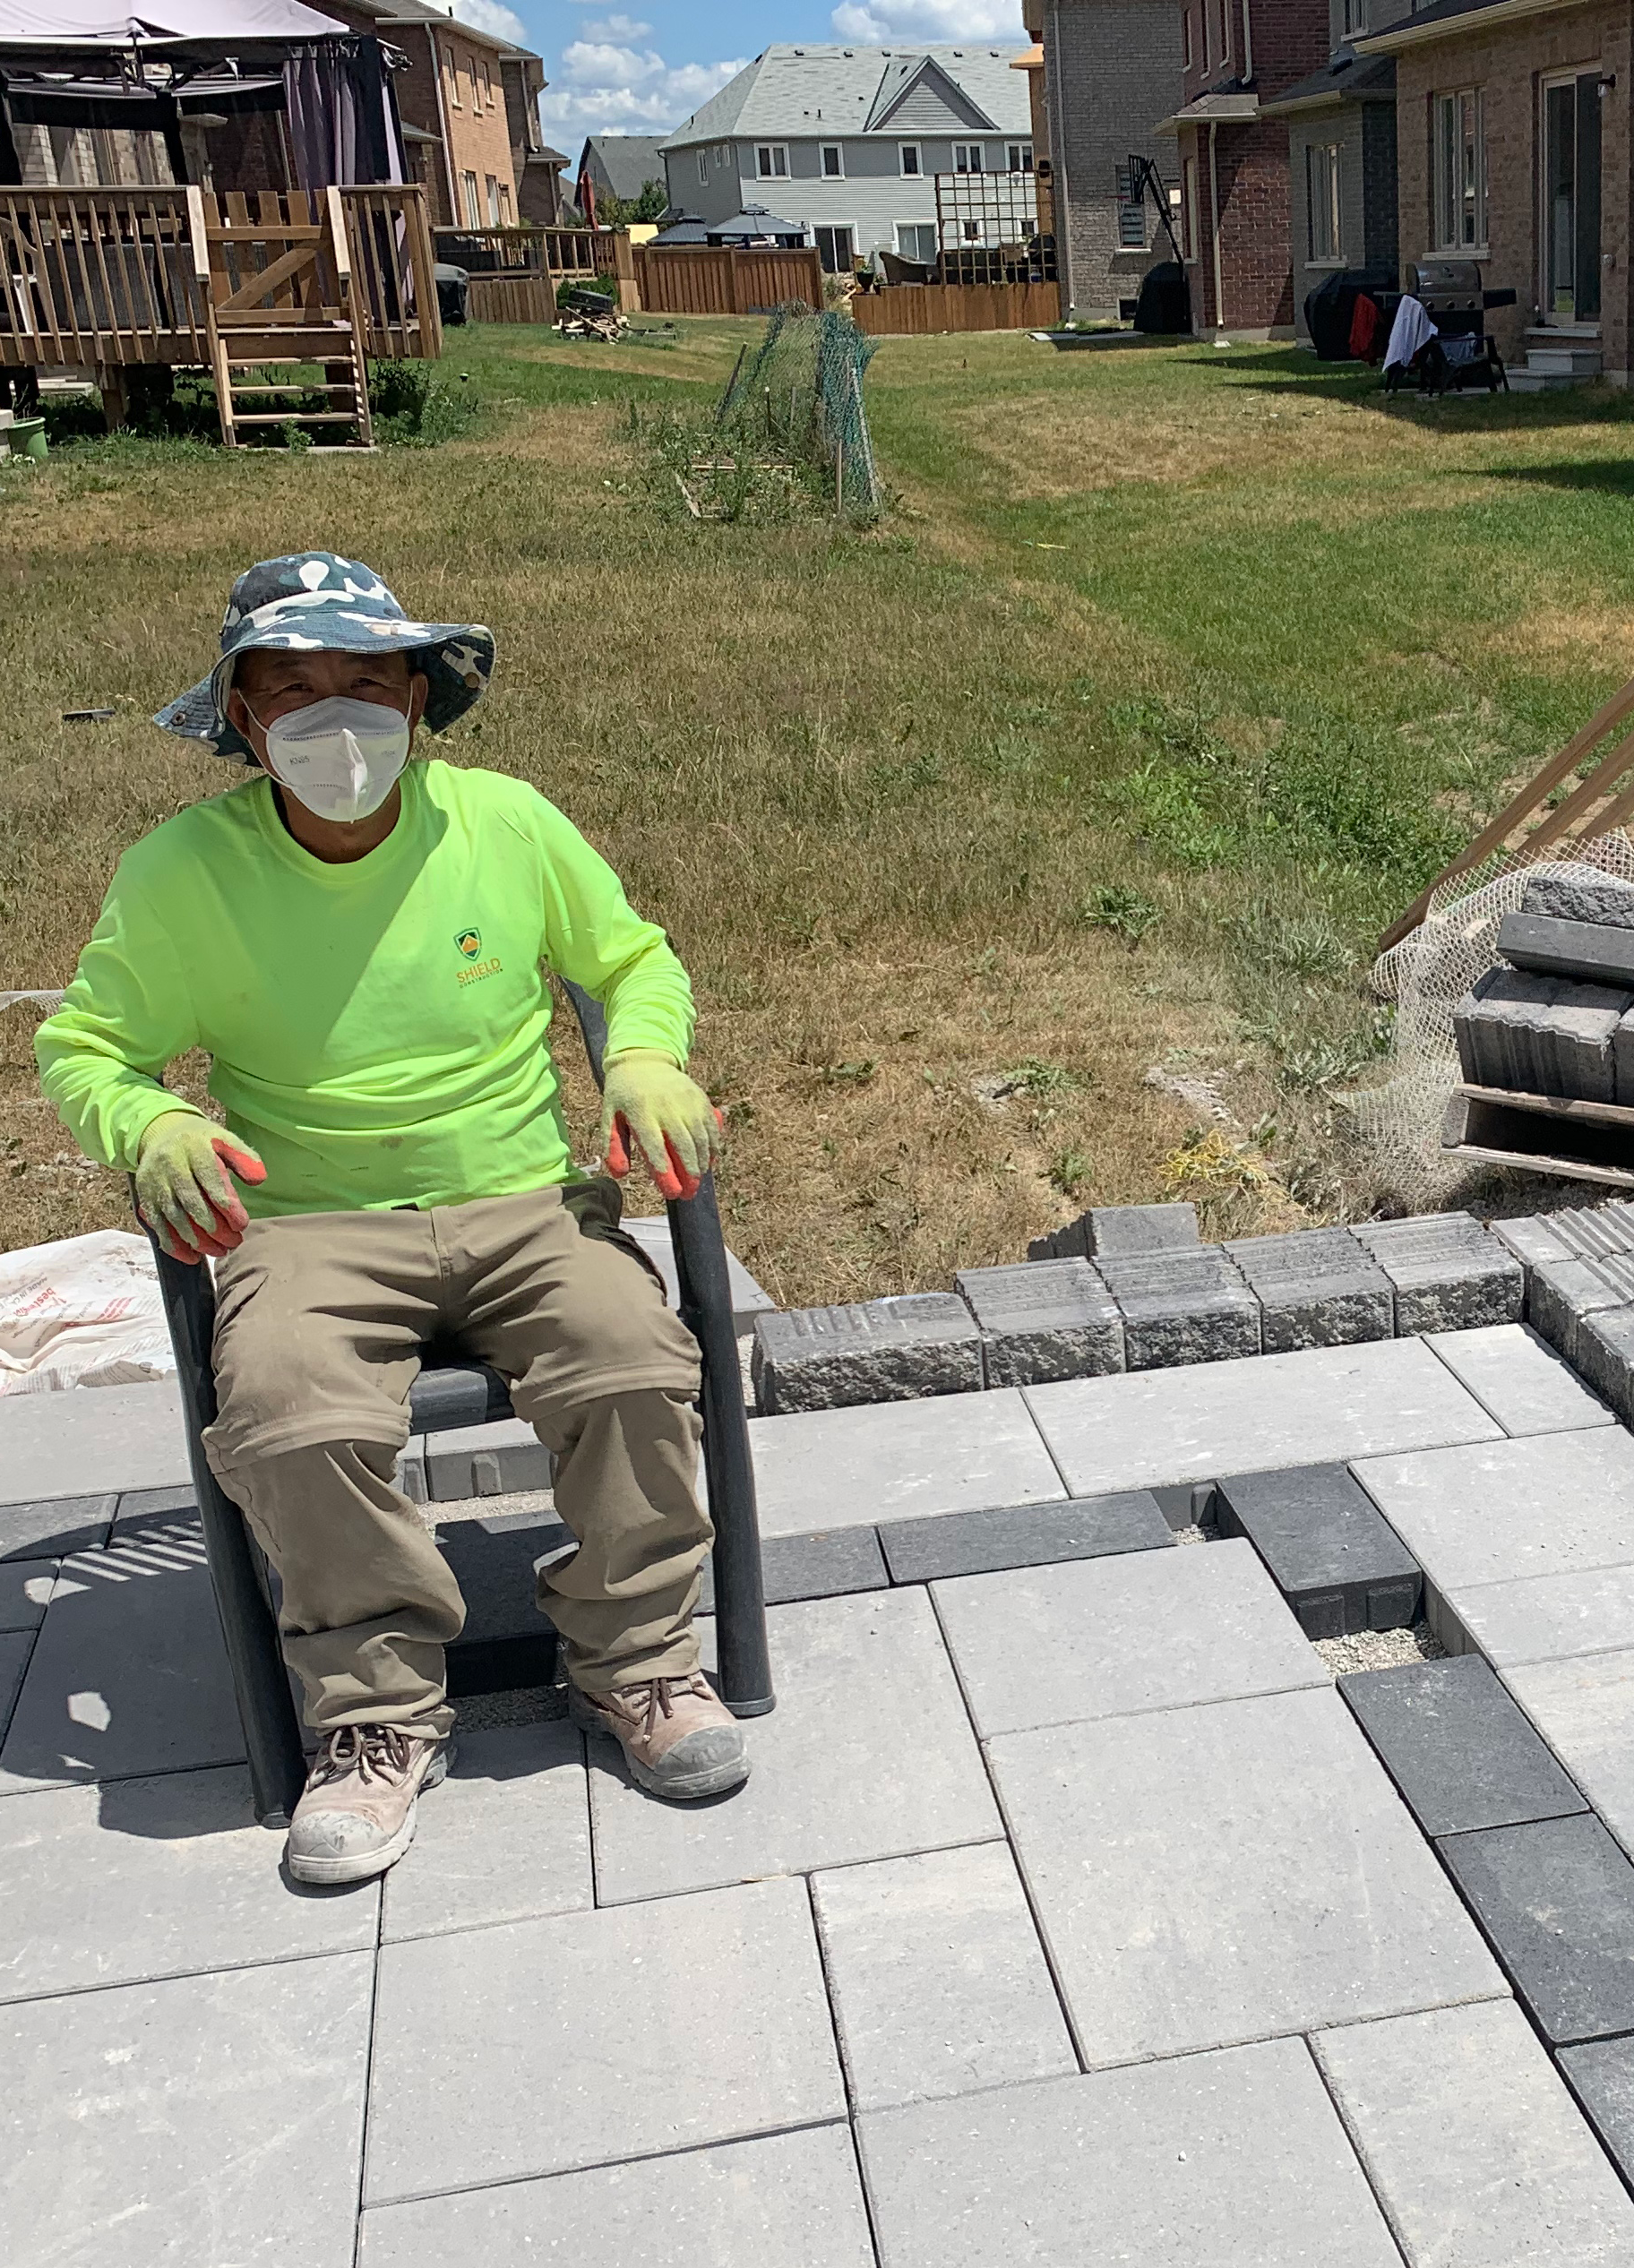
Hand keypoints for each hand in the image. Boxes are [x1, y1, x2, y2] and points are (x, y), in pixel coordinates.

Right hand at [135, 1113, 266, 1263]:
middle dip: (215, 1229)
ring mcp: (156, 1184)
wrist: (160, 1133)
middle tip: (235, 1242)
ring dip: (198, 1241)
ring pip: (175, 1218)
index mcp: (195, 1151)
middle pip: (193, 1204)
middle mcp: (172, 1167)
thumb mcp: (225, 1140)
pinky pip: (157, 1226)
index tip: (242, 1224)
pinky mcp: (145, 1198)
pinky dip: (174, 1245)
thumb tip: (259, 1180)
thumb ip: (244, 1158)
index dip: (228, 1208)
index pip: (212, 1183)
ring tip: (220, 1251)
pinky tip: (192, 1257)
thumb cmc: (201, 1142)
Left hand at [598, 1051, 722, 1201]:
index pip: (655, 1146)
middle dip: (688, 1173)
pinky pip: (711, 1126)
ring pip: (701, 1137)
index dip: (665, 1171)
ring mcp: (686, 1102)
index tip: (672, 1192)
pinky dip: (714, 1145)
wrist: (644, 1059)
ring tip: (698, 1180)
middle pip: (683, 1145)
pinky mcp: (699, 1098)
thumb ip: (612, 1145)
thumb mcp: (609, 1115)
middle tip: (688, 1194)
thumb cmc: (624, 1093)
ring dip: (702, 1162)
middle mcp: (667, 1107)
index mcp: (641, 1112)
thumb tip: (619, 1174)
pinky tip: (710, 1160)